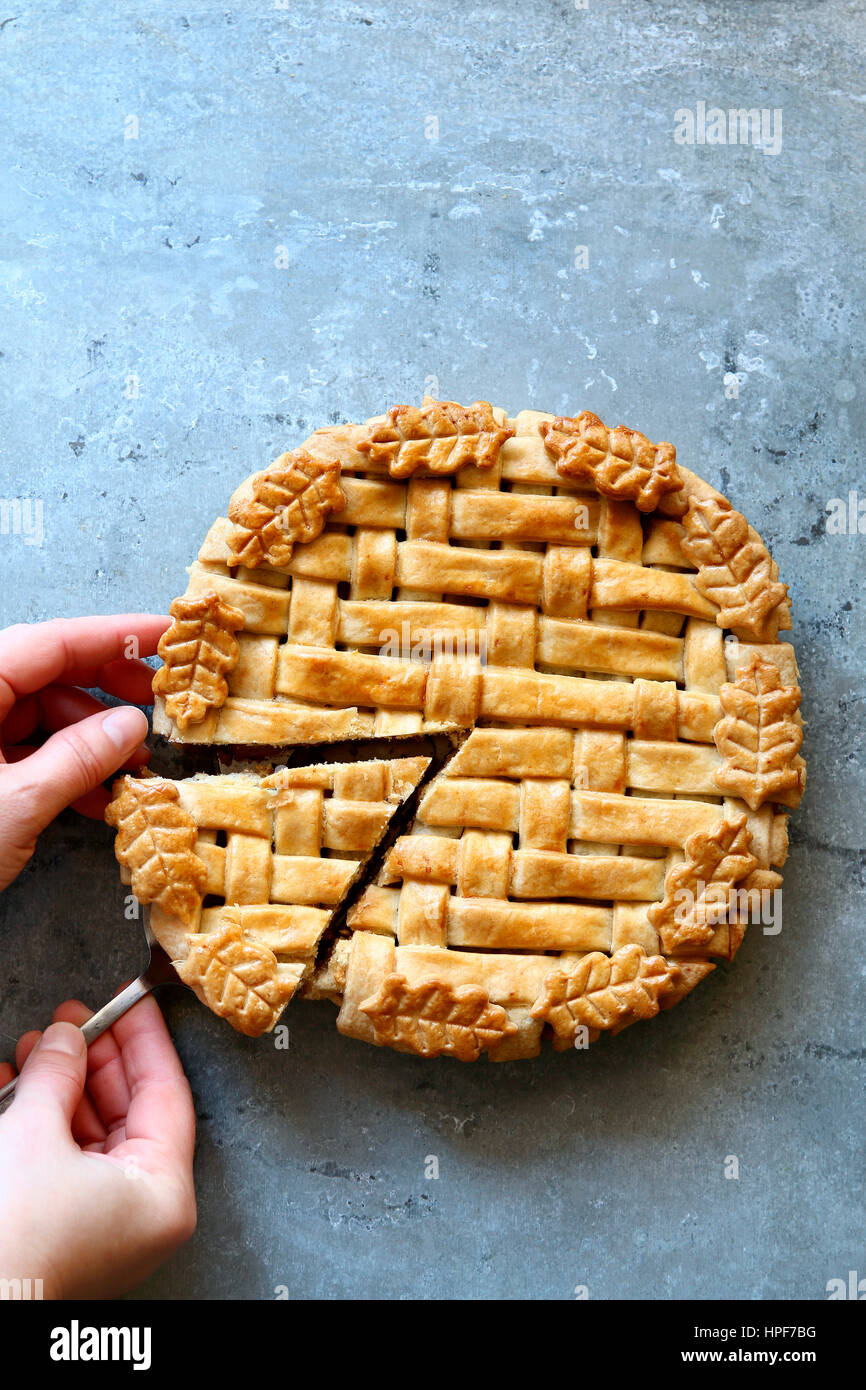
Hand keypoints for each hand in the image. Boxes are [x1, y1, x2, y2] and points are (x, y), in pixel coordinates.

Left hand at [0, 615, 168, 891]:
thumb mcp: (16, 803)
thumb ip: (79, 757)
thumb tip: (130, 725)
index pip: (51, 642)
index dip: (113, 636)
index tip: (162, 634)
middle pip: (46, 674)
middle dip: (104, 693)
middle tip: (155, 707)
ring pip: (39, 715)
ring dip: (89, 742)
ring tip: (131, 773)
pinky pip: (23, 750)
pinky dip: (62, 769)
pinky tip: (96, 799)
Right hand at [0, 998, 196, 1298]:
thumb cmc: (12, 1240)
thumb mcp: (35, 1132)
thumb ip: (57, 1074)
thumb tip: (65, 1038)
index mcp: (164, 1194)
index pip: (167, 1093)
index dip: (144, 1039)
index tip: (131, 1000)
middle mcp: (143, 1213)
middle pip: (130, 1110)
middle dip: (93, 1059)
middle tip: (73, 1018)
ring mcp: (105, 1224)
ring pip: (93, 1133)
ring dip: (61, 1087)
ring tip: (35, 1046)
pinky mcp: (67, 1230)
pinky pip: (65, 1160)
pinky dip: (42, 1122)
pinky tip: (15, 1086)